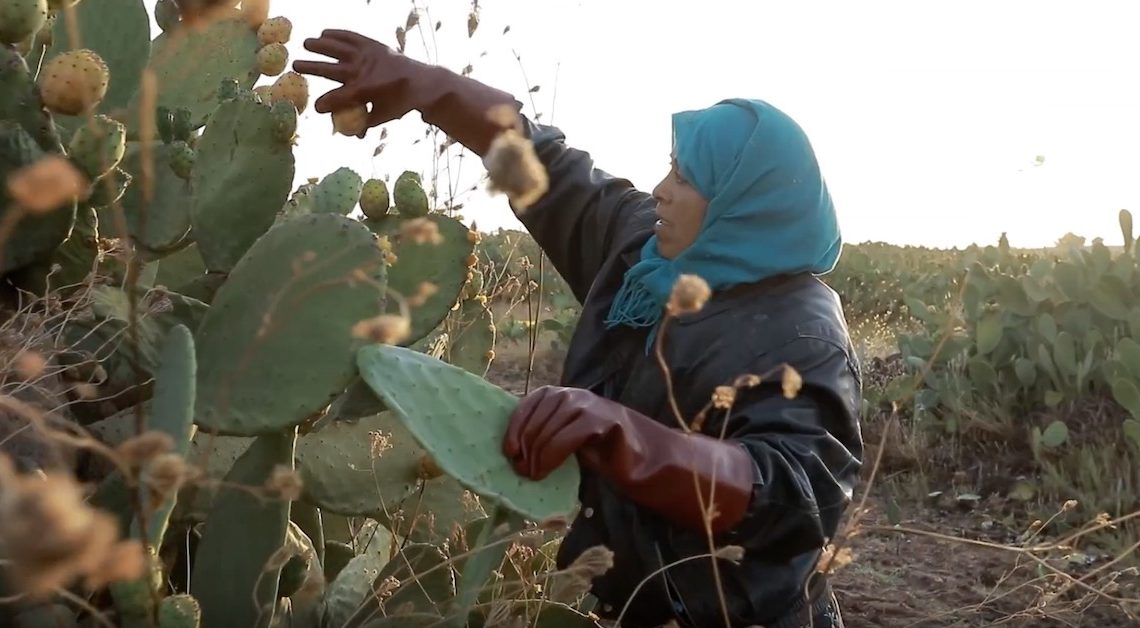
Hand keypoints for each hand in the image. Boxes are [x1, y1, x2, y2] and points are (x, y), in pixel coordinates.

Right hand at [292, 29, 432, 137]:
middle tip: (296, 65)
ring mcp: (365, 56)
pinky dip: (338, 34)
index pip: (336, 98)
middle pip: (330, 69)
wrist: (420, 82)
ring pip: (337, 48)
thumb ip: (364, 124)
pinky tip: (325, 33)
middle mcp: (361, 71)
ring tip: (307, 43)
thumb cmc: (400, 102)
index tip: (316, 107)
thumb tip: (353, 135)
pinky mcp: (371, 45)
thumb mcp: (382, 116)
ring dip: (320, 45)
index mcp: (363, 91)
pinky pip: (351, 37)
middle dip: (311, 67)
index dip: (325, 104)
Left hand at [502, 385, 756, 533]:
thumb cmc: (602, 452)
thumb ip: (544, 435)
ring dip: (535, 454)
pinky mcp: (603, 419)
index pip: (529, 404)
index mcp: (562, 395)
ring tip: (533, 475)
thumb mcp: (565, 440)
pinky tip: (545, 470)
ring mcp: (589, 404)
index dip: (514, 428)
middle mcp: (574, 394)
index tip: (508, 453)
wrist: (644, 460)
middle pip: (537, 418)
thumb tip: (513, 449)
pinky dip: (551, 455)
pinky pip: (567, 435)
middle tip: (522, 472)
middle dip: (524, 447)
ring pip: (548, 427)